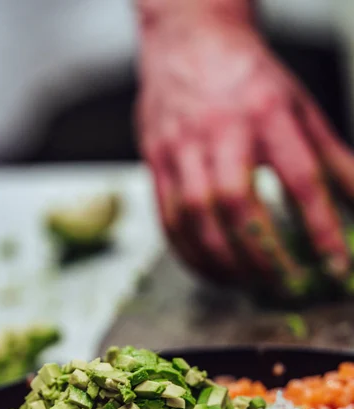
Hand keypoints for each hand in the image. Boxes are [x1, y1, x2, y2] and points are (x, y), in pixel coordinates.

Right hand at [137, 1, 353, 293]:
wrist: (189, 40)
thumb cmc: (248, 78)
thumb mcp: (299, 107)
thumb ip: (332, 158)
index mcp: (267, 112)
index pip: (299, 180)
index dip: (320, 230)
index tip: (335, 267)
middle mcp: (220, 130)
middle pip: (237, 204)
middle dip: (262, 255)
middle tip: (285, 286)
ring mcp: (181, 147)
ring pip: (196, 217)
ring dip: (224, 262)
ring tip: (248, 284)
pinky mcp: (155, 161)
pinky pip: (168, 219)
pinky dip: (191, 254)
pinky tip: (212, 269)